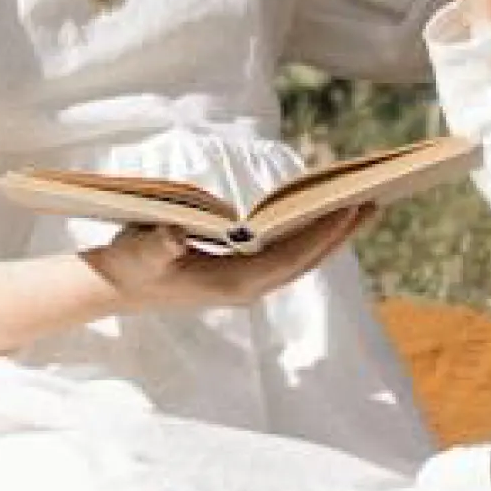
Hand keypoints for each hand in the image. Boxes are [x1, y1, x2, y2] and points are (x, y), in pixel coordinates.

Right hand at [88, 207, 370, 312]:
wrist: (115, 288)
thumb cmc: (127, 266)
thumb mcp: (136, 253)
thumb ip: (155, 245)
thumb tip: (174, 235)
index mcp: (231, 284)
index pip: (288, 258)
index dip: (320, 235)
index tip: (349, 209)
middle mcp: (247, 287)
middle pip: (305, 261)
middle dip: (339, 234)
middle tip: (375, 202)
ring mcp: (246, 283)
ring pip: (300, 260)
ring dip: (331, 236)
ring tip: (363, 207)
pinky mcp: (242, 274)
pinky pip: (287, 255)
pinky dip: (309, 236)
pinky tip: (324, 218)